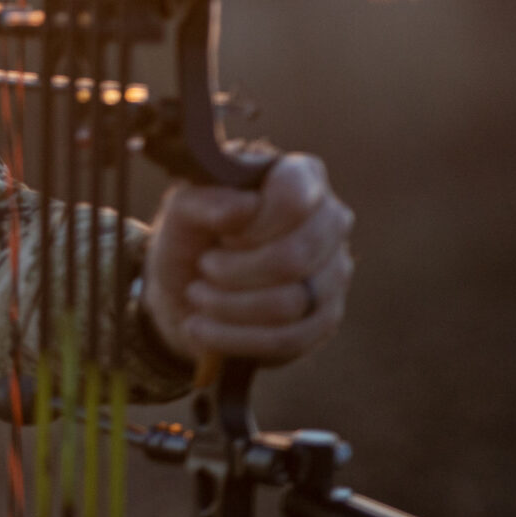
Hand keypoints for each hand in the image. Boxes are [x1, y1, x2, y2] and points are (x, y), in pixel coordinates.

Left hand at [141, 154, 353, 367]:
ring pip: (289, 303)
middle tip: (204, 267)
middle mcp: (330, 221)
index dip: (252, 223)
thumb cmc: (192, 236)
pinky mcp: (325, 318)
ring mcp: (335, 272)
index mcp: (301, 176)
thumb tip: (244, 209)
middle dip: (234, 271)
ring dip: (227, 306)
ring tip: (197, 295)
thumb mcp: (180, 210)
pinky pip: (288, 340)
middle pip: (294, 258)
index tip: (220, 234)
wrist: (186, 289)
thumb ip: (203, 199)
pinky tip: (202, 327)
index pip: (294, 196)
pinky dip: (234, 338)